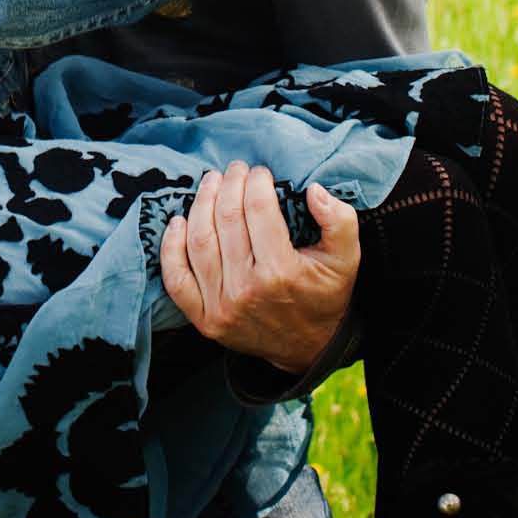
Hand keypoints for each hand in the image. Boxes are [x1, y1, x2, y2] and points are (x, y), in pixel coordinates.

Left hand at [159, 161, 359, 372]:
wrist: (307, 348)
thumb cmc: (324, 296)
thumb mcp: (346, 260)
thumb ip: (340, 222)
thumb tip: (314, 190)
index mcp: (281, 272)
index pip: (259, 210)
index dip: (256, 182)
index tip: (260, 172)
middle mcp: (246, 289)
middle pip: (227, 219)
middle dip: (230, 184)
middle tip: (235, 169)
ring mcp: (220, 306)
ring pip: (199, 241)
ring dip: (201, 204)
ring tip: (211, 182)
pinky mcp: (203, 319)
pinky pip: (176, 278)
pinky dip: (170, 248)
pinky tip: (177, 222)